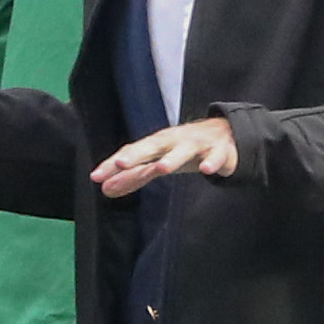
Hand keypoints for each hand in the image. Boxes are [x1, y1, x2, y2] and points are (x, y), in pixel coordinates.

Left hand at [89, 117, 237, 197]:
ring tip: (161, 167)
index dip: (114, 164)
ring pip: (184, 150)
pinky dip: (211, 162)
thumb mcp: (159, 162)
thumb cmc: (184, 149)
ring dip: (172, 157)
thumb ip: (133, 176)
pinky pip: (216, 156)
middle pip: (153, 145)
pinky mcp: (220, 151)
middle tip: (120, 164)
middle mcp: (174, 140)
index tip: (97, 176)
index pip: (132, 152)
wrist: (226, 134)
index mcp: (157, 143)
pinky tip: (206, 170)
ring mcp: (197, 144)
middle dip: (137, 154)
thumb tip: (104, 189)